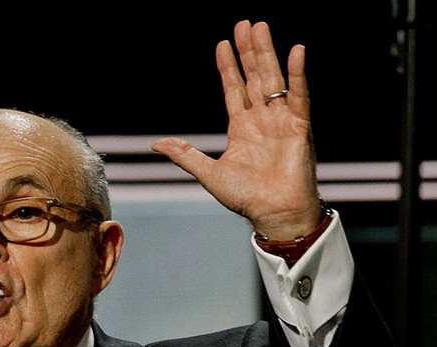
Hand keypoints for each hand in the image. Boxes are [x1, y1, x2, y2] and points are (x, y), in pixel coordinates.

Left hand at [152, 21, 320, 239]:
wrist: (273, 214)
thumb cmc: (245, 197)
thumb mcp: (208, 172)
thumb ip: (184, 155)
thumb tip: (155, 143)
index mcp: (241, 128)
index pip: (234, 89)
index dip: (228, 67)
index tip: (223, 44)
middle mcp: (262, 120)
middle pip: (254, 77)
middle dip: (248, 51)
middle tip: (244, 24)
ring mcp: (281, 121)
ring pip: (273, 79)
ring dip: (266, 53)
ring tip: (260, 27)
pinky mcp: (299, 126)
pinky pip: (299, 95)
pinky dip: (298, 74)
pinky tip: (296, 51)